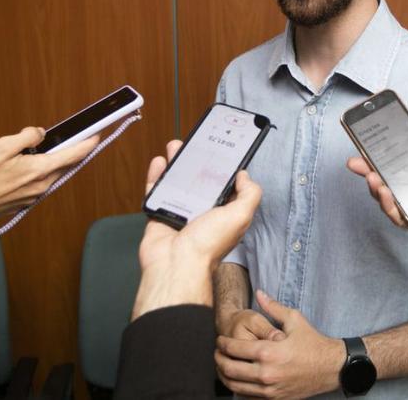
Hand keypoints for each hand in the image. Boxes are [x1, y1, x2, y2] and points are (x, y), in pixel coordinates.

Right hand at [0, 126, 98, 228]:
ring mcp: (32, 197)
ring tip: (35, 151)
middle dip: (69, 152)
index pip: (73, 155)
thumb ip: (26, 137)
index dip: (88, 144)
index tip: (98, 135)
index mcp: (39, 171)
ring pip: (50, 175)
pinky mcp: (22, 203)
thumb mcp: (1, 146)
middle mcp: (40, 187)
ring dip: (49, 163)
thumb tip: (39, 134)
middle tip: (70, 138)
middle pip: (64, 166)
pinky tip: (20, 167)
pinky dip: (36, 173)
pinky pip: (37, 184)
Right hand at [133, 140, 261, 318]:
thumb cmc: (208, 244)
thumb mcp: (241, 215)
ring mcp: (180, 212)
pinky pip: (157, 190)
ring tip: (176, 146)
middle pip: (200, 179)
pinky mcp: (160, 213)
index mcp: (224, 212)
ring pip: (178, 181)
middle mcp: (202, 211)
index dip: (225, 168)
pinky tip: (160, 162)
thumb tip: (245, 175)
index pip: (227, 185)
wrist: (176, 263)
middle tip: (196, 143)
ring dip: (177, 163)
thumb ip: (249, 193)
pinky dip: (157, 175)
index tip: (222, 149)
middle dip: (198, 160)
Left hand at [215, 290, 344, 398]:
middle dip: (218, 360)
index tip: (220, 340)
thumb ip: (273, 307)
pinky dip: (238, 388)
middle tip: (217, 352)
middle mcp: (266, 373)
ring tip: (222, 366)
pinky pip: (248, 396)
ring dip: (224, 375)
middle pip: (230, 369)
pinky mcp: (275, 398)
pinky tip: (238, 379)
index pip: (234, 349)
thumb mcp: (294, 319)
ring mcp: (270, 389)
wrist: (332, 368)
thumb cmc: (313, 342)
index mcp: (269, 352)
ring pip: (235, 386)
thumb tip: (258, 292)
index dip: (222, 344)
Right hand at [346, 123, 407, 258]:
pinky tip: (385, 195)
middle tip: (354, 161)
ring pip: (393, 197)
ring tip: (370, 177)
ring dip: (377, 188)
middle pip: (394, 177)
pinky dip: (389, 207)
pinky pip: (402, 217)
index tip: (372, 140)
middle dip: (371, 169)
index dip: (390, 150)